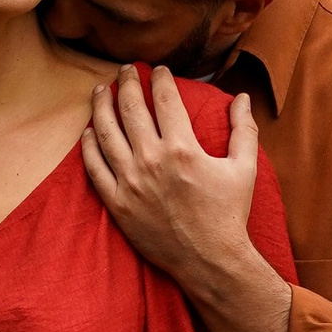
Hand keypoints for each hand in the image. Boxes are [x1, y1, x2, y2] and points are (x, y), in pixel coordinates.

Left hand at [81, 67, 258, 302]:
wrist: (209, 261)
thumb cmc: (229, 214)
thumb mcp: (244, 168)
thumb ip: (243, 129)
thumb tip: (242, 97)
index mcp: (183, 148)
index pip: (165, 99)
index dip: (160, 79)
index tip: (158, 70)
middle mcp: (152, 161)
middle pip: (131, 109)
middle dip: (127, 82)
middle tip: (125, 70)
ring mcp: (131, 183)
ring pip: (106, 133)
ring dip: (101, 106)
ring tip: (101, 90)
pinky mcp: (117, 204)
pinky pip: (95, 168)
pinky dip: (88, 147)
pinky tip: (88, 132)